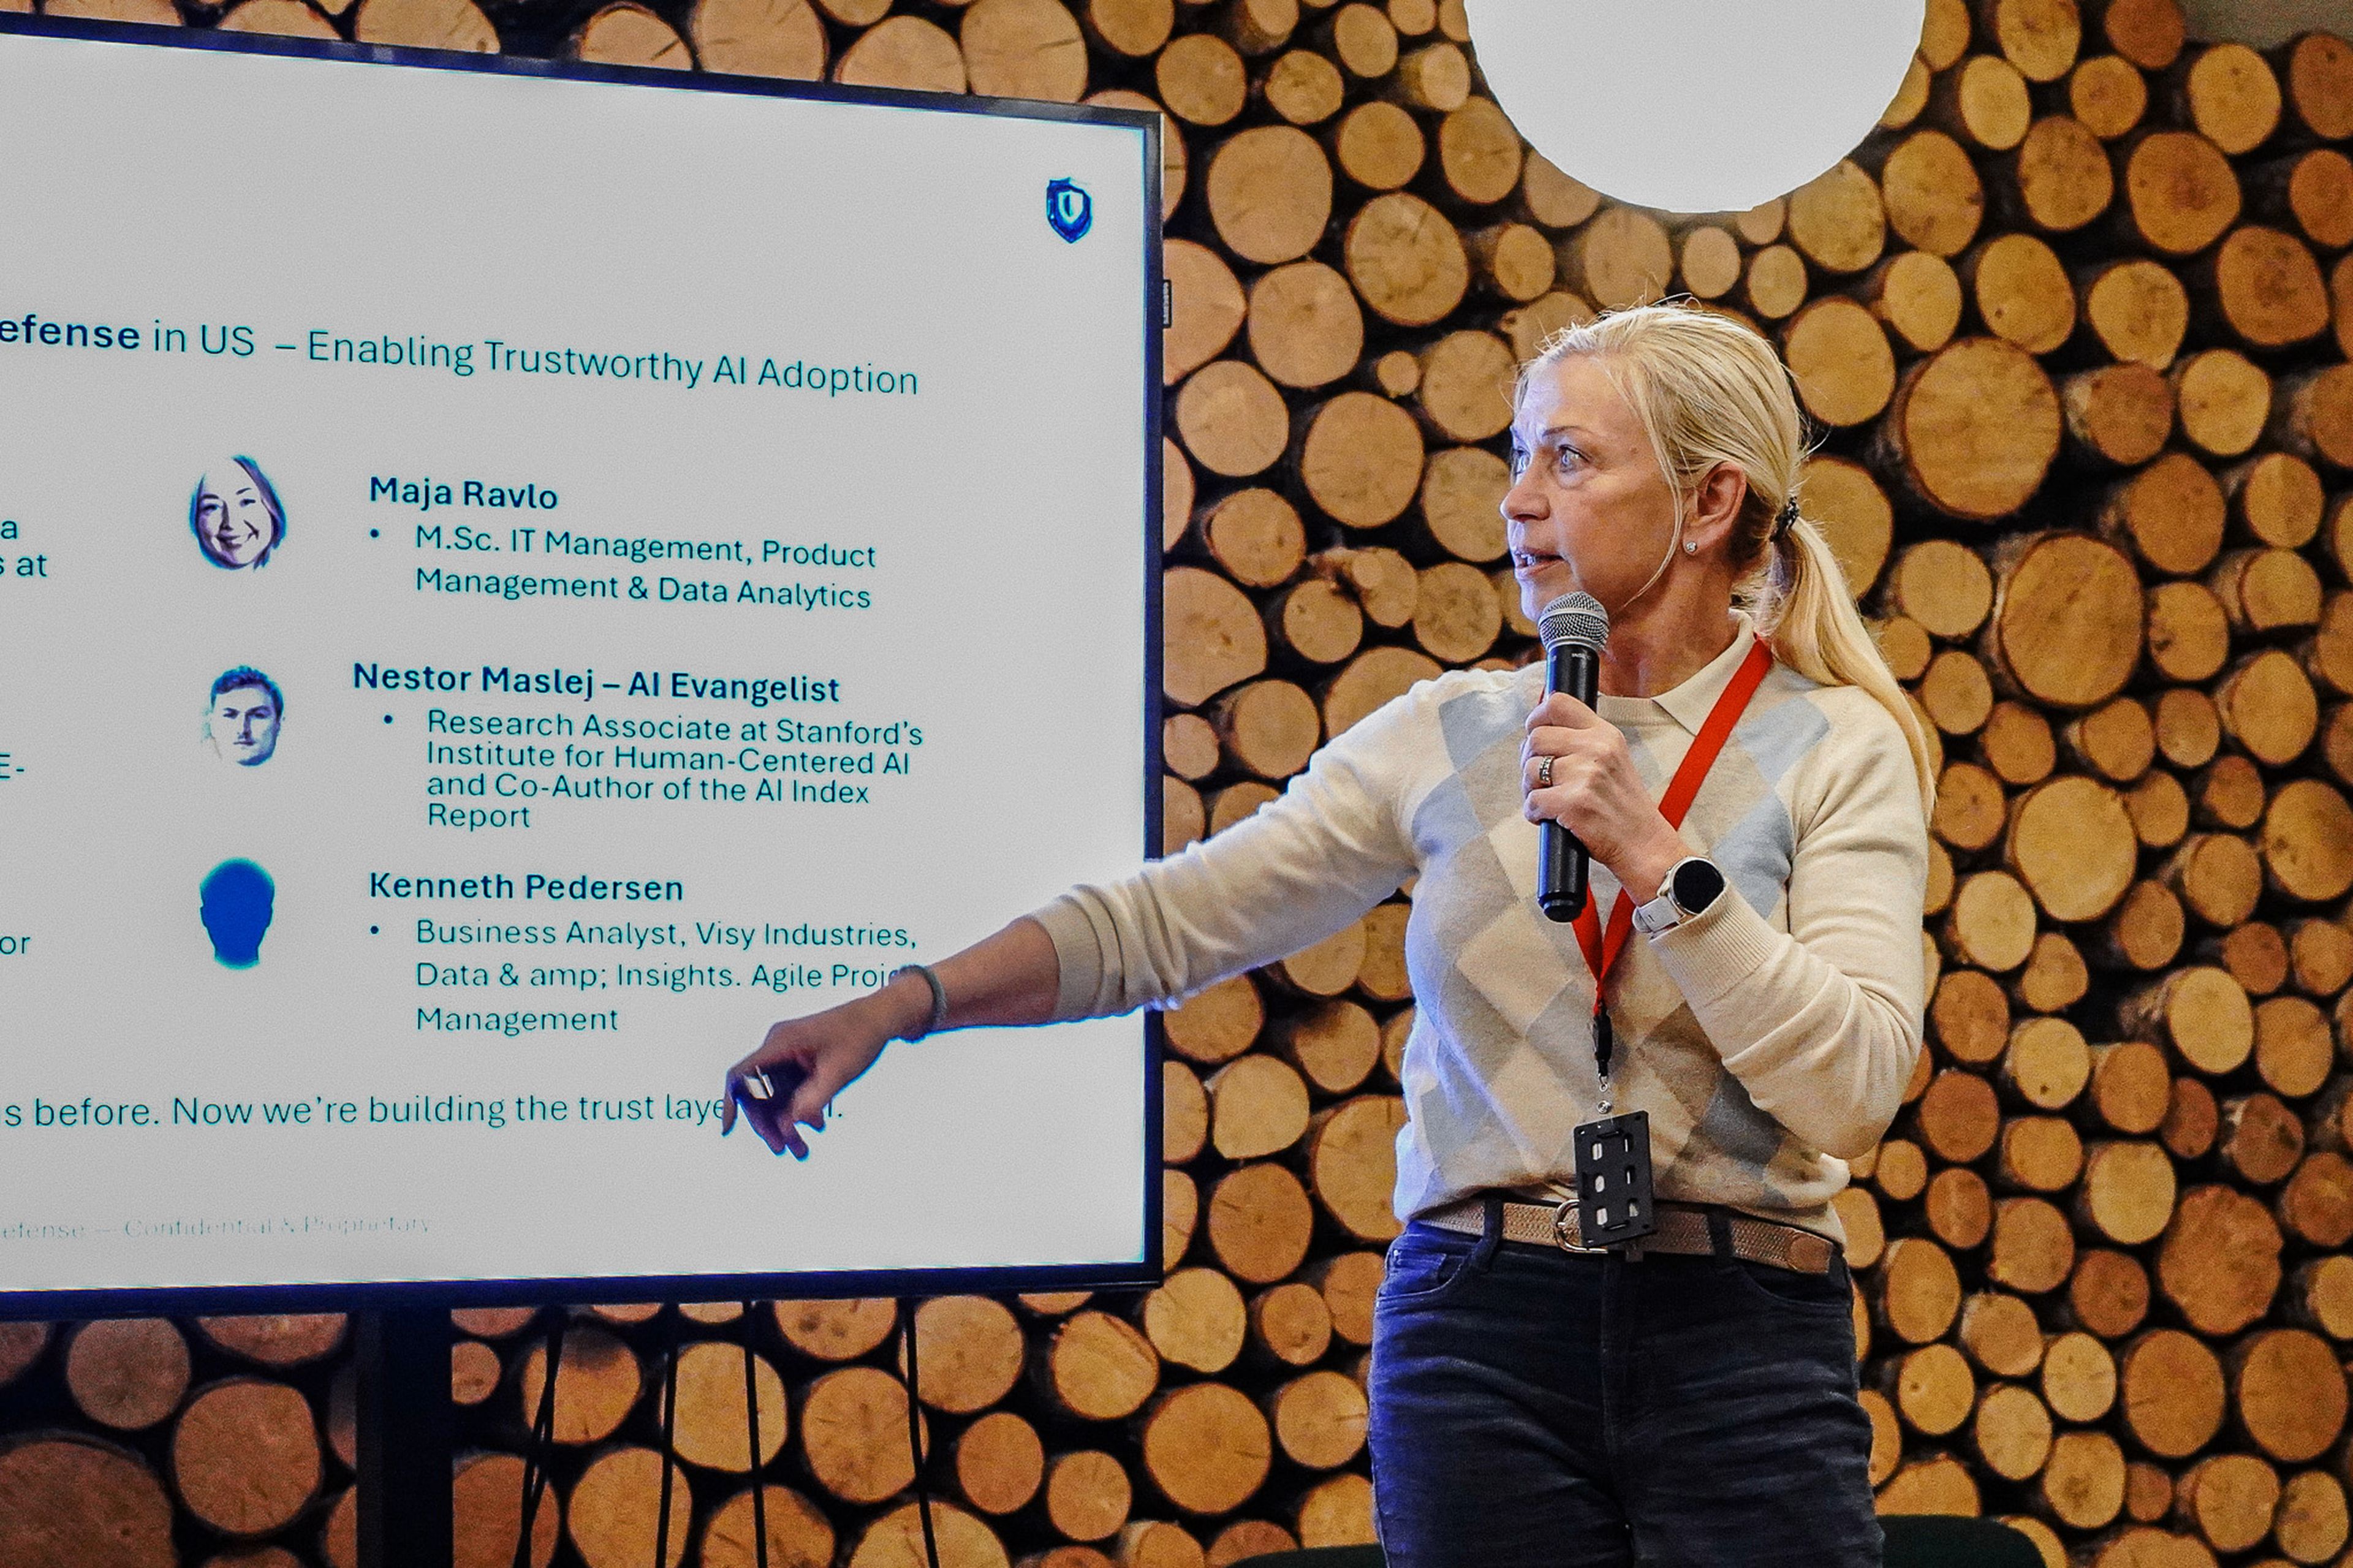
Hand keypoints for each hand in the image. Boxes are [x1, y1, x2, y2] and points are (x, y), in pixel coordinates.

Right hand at [721, 996, 901, 1158]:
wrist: (881, 1017)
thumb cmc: (861, 1037)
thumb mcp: (839, 1072)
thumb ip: (814, 1099)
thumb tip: (788, 1125)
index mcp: (781, 1042)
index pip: (742, 1075)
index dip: (731, 1103)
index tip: (728, 1130)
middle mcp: (778, 1046)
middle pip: (759, 1092)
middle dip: (770, 1124)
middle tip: (784, 1150)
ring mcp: (788, 1053)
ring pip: (777, 1094)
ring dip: (787, 1122)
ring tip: (802, 1150)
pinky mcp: (800, 1060)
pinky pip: (791, 1089)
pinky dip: (800, 1108)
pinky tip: (818, 1124)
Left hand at [1522, 693, 1690, 897]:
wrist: (1644, 844)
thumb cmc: (1623, 807)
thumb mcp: (1612, 760)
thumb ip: (1582, 742)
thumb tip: (1536, 732)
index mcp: (1604, 734)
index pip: (1558, 703)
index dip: (1536, 717)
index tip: (1534, 734)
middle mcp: (1596, 749)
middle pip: (1536, 737)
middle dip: (1529, 759)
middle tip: (1539, 779)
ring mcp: (1585, 775)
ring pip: (1530, 769)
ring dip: (1530, 788)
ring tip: (1549, 800)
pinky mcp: (1574, 802)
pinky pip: (1532, 801)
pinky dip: (1534, 813)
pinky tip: (1549, 817)